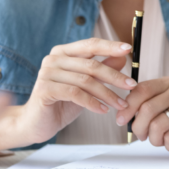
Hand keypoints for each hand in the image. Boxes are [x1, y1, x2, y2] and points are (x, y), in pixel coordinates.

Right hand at [17, 38, 136, 143]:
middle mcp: (54, 59)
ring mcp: (47, 72)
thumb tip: (122, 58)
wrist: (36, 124)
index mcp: (63, 52)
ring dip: (107, 94)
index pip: (90, 44)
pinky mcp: (45, 89)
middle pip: (91, 64)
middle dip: (114, 76)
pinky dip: (92, 102)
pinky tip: (103, 110)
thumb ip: (101, 70)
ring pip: (85, 81)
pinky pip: (75, 94)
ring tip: (120, 104)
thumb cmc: (62, 103)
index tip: (129, 49)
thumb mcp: (86, 85)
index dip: (110, 45)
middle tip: (131, 85)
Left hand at [117, 76, 168, 154]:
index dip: (127, 107)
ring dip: (156, 141)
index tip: (121, 120)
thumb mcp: (167, 109)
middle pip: (146, 109)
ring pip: (158, 126)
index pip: (141, 90)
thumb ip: (147, 106)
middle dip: (140, 129)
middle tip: (144, 137)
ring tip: (165, 141)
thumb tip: (121, 113)